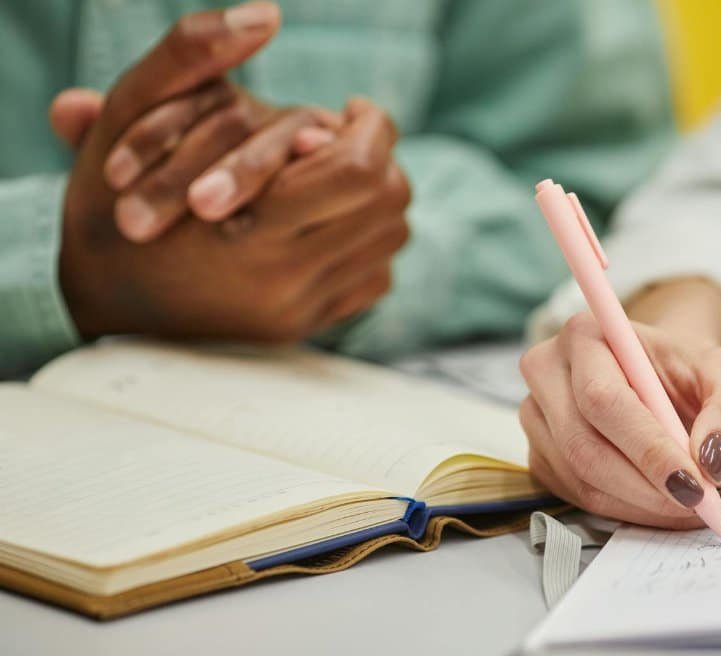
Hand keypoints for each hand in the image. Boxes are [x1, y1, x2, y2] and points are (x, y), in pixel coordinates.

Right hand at [57, 2, 409, 339]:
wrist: (99, 302)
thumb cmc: (111, 204)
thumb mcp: (130, 119)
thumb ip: (188, 56)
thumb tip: (265, 13)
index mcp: (246, 230)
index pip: (358, 170)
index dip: (372, 127)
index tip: (352, 107)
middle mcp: (283, 279)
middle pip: (390, 201)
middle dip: (380, 159)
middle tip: (350, 139)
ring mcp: (300, 310)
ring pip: (391, 237)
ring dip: (377, 198)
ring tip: (340, 175)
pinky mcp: (310, 328)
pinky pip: (378, 277)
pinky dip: (367, 242)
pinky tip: (332, 220)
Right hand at [519, 313, 720, 528]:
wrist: (661, 379)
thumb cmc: (684, 369)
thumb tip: (713, 459)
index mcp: (585, 335)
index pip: (603, 400)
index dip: (648, 450)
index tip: (695, 485)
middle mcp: (548, 373)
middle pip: (585, 447)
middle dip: (649, 488)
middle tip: (702, 506)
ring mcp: (537, 418)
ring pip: (583, 482)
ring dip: (644, 507)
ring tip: (696, 507)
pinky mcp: (541, 458)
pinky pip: (580, 500)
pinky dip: (631, 513)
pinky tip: (666, 505)